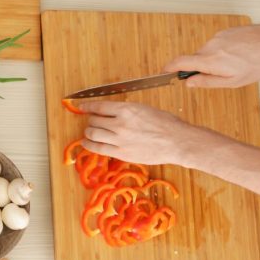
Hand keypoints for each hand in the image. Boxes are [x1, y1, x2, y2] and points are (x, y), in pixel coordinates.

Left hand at [79, 101, 213, 165]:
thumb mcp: (145, 109)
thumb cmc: (167, 124)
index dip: (87, 106)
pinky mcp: (121, 153)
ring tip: (88, 132)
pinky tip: (86, 142)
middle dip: (91, 120)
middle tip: (92, 121)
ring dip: (88, 132)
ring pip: (93, 133)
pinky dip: (89, 144)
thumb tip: (112, 112)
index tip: (81, 107)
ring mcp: (119, 139)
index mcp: (127, 109)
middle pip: (94, 120)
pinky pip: (97, 148)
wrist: (177, 141)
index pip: (99, 106)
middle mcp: (120, 123)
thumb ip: (127, 111)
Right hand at [163, 23, 259, 88]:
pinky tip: (239, 55)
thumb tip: (190, 83)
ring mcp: (217, 37)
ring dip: (214, 60)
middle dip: (201, 68)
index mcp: (210, 61)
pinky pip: (217, 44)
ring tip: (236, 63)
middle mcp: (210, 46)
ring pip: (207, 52)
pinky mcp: (225, 32)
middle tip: (220, 75)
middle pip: (195, 59)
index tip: (164, 72)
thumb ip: (207, 82)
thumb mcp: (233, 81)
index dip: (169, 68)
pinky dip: (223, 52)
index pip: (181, 62)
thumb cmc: (258, 63)